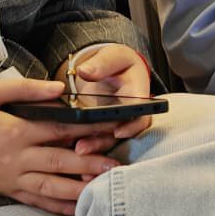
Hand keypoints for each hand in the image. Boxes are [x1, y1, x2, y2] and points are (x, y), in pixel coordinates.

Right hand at [0, 78, 121, 215]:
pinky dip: (57, 205)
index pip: (59, 130)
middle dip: (92, 163)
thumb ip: (25, 88)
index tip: (109, 127)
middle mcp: (14, 158)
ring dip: (80, 187)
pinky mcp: (4, 189)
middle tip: (116, 164)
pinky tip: (75, 205)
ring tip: (104, 186)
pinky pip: (36, 200)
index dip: (88, 129)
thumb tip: (57, 89)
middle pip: (61, 161)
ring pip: (52, 186)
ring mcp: (10, 177)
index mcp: (12, 131)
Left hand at [67, 44, 153, 159]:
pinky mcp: (105, 129)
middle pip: (121, 134)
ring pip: (109, 142)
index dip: (131, 126)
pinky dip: (88, 151)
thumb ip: (101, 63)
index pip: (140, 115)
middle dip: (103, 143)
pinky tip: (73, 159)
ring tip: (76, 152)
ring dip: (94, 150)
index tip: (117, 131)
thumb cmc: (118, 62)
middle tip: (82, 148)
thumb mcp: (113, 56)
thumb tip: (84, 71)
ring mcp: (118, 124)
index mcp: (139, 96)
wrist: (113, 68)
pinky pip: (99, 142)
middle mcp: (131, 115)